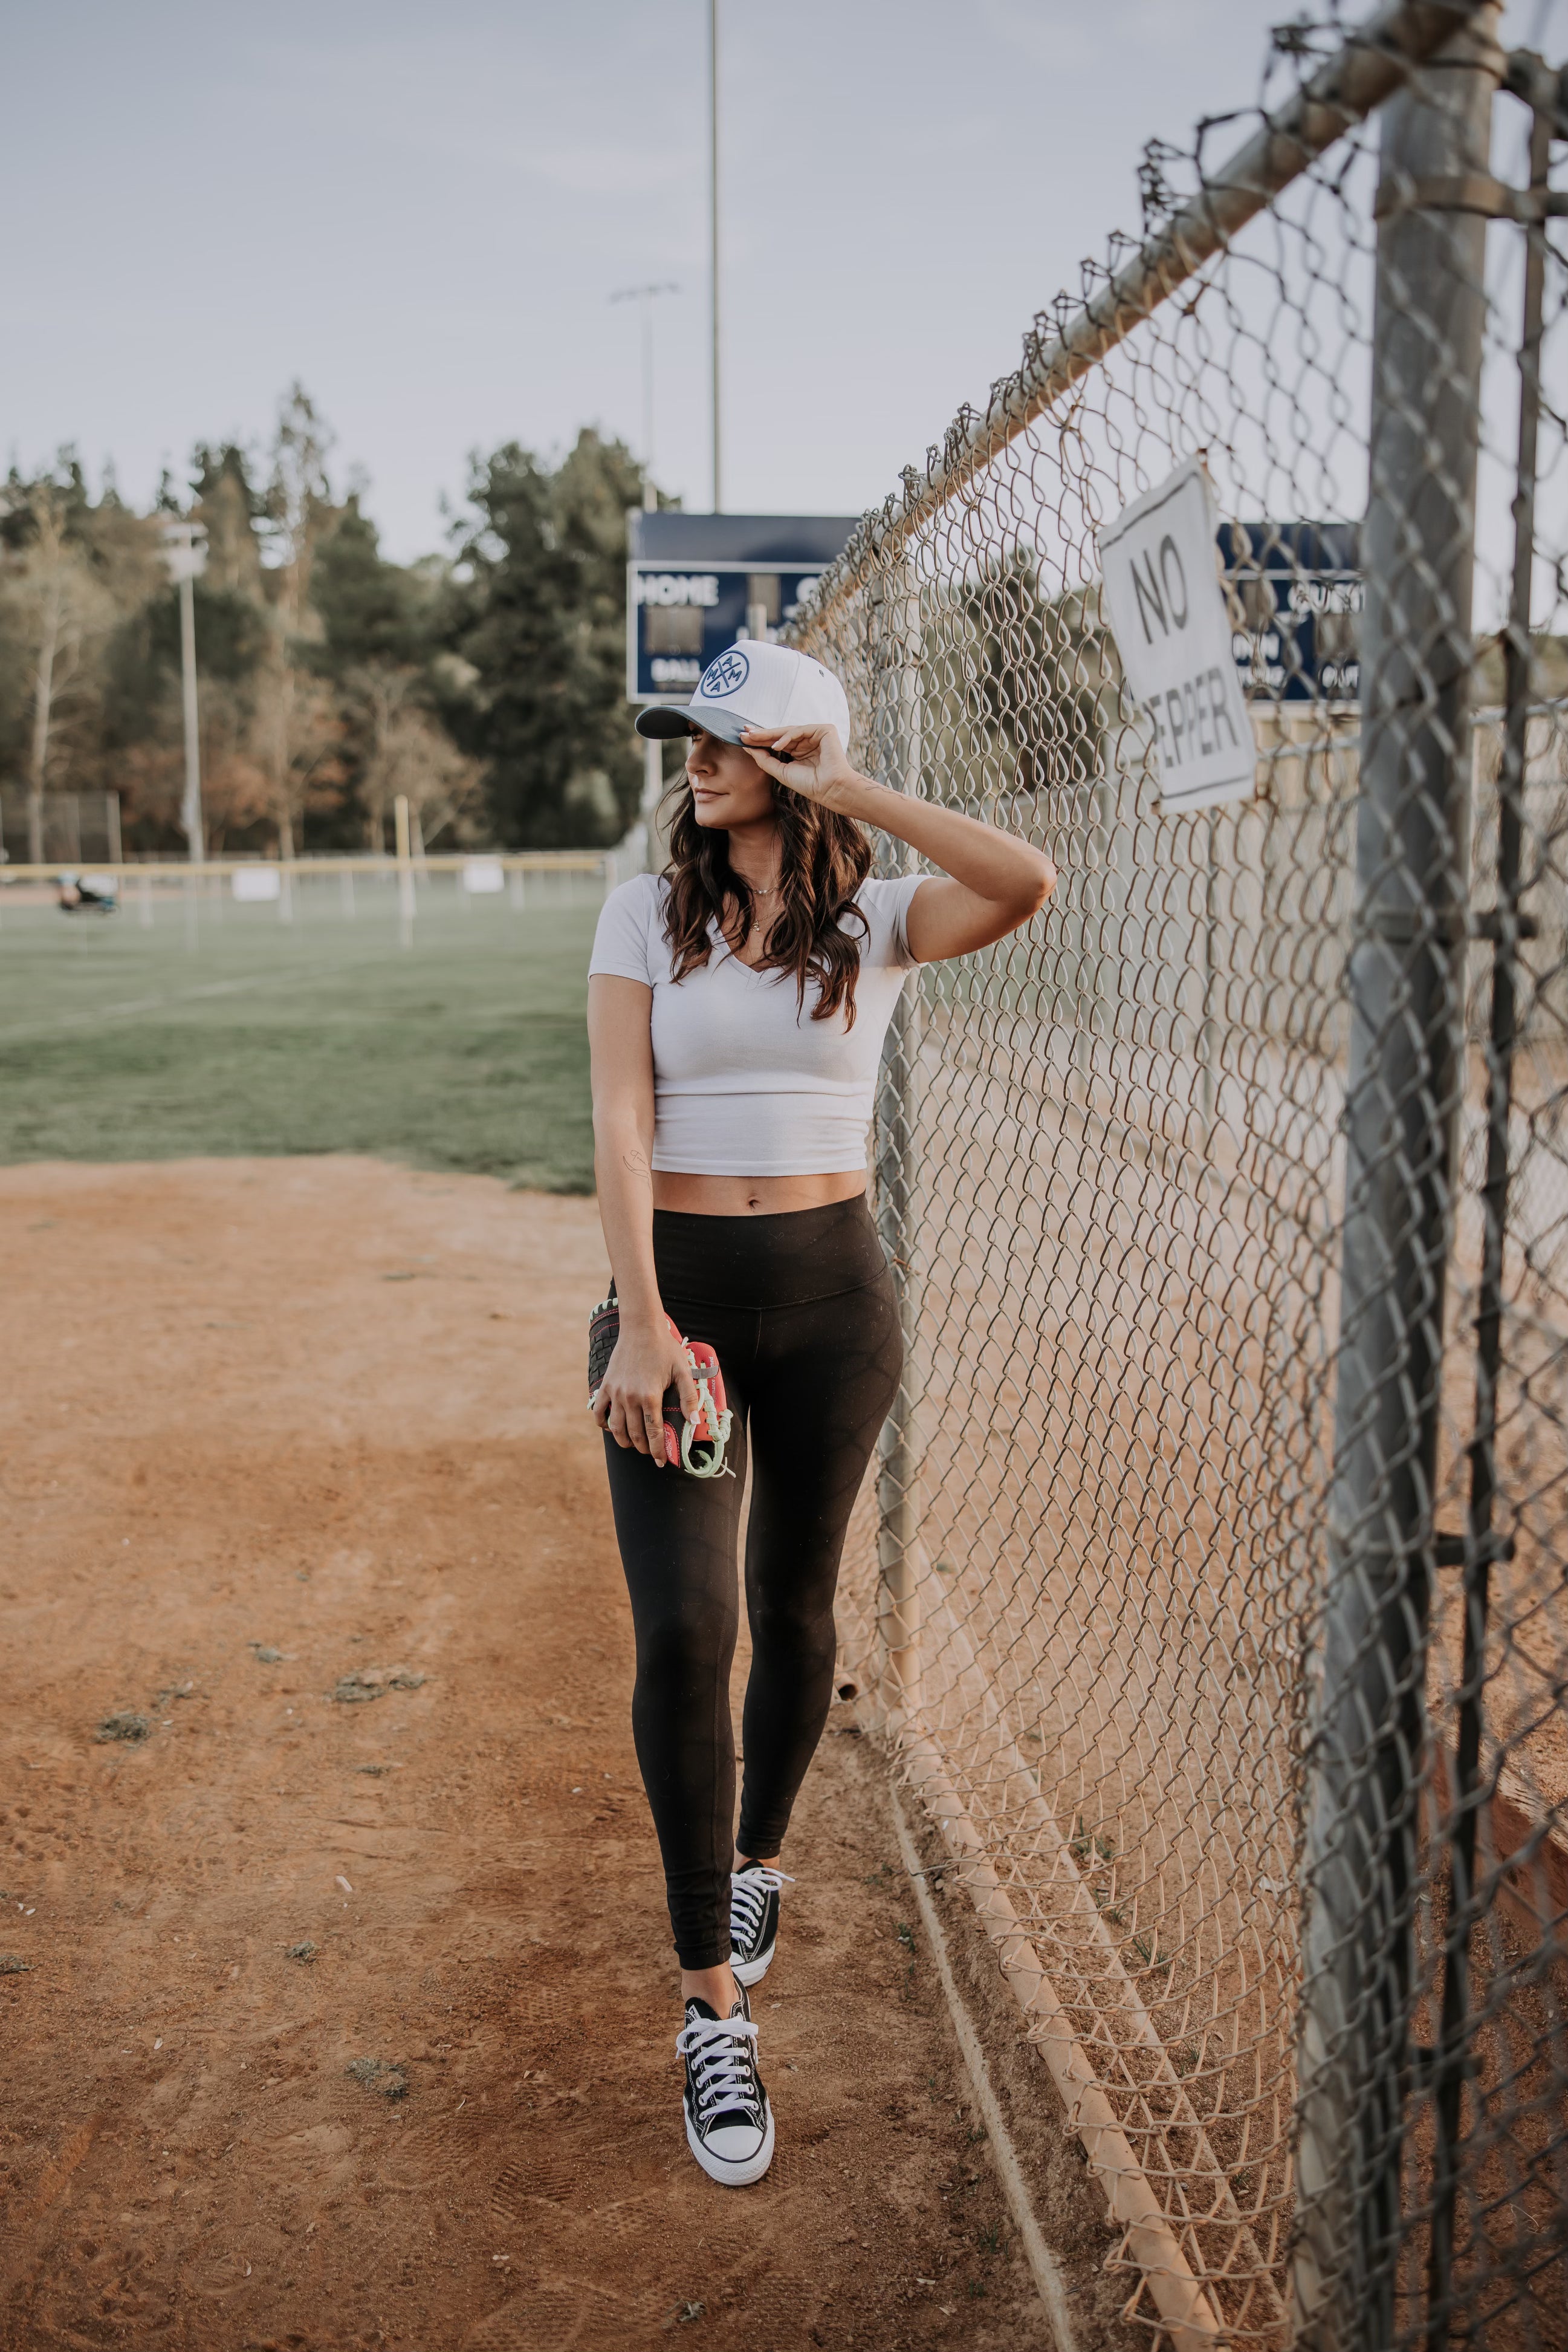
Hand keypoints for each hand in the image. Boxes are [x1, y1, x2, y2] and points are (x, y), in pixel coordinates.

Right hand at [590, 1316, 700, 1465]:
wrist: (641, 1329)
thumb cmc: (664, 1349)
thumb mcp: (683, 1371)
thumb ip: (689, 1397)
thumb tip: (695, 1420)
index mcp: (650, 1396)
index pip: (654, 1433)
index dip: (658, 1451)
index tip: (661, 1462)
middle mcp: (630, 1398)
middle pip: (634, 1434)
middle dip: (643, 1448)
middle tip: (650, 1452)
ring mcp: (615, 1393)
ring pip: (616, 1428)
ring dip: (624, 1441)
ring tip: (633, 1444)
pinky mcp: (605, 1386)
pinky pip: (599, 1412)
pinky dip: (603, 1424)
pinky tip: (612, 1427)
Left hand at [741, 723, 864, 810]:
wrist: (830, 789)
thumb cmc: (809, 785)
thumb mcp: (781, 771)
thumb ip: (765, 759)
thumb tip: (748, 748)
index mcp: (799, 751)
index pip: (776, 742)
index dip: (760, 740)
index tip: (742, 738)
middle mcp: (807, 741)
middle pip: (780, 735)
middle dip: (761, 734)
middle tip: (743, 732)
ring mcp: (816, 735)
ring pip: (788, 730)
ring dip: (769, 734)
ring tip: (753, 737)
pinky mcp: (825, 730)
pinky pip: (800, 730)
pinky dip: (787, 737)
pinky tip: (775, 746)